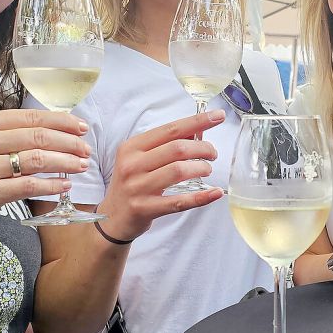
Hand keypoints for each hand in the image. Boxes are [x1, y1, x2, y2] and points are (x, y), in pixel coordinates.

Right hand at [0, 109, 91, 236]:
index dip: (60, 121)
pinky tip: (64, 186)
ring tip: (81, 166)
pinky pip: (27, 186)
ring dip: (64, 162)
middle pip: (35, 136)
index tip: (81, 127)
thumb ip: (10, 135)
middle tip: (86, 149)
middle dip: (68, 142)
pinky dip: (51, 185)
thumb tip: (57, 128)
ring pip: (35, 160)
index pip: (28, 117)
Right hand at [95, 110, 227, 240]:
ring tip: (207, 170)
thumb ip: (167, 144)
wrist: (113, 216)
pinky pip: (179, 201)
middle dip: (203, 148)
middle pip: (177, 149)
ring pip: (179, 171)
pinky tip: (215, 193)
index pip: (170, 129)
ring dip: (201, 168)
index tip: (218, 116)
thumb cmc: (133, 183)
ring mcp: (137, 187)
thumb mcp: (142, 159)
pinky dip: (201, 197)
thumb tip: (198, 130)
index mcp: (132, 147)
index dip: (197, 121)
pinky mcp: (144, 208)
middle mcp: (132, 164)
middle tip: (212, 153)